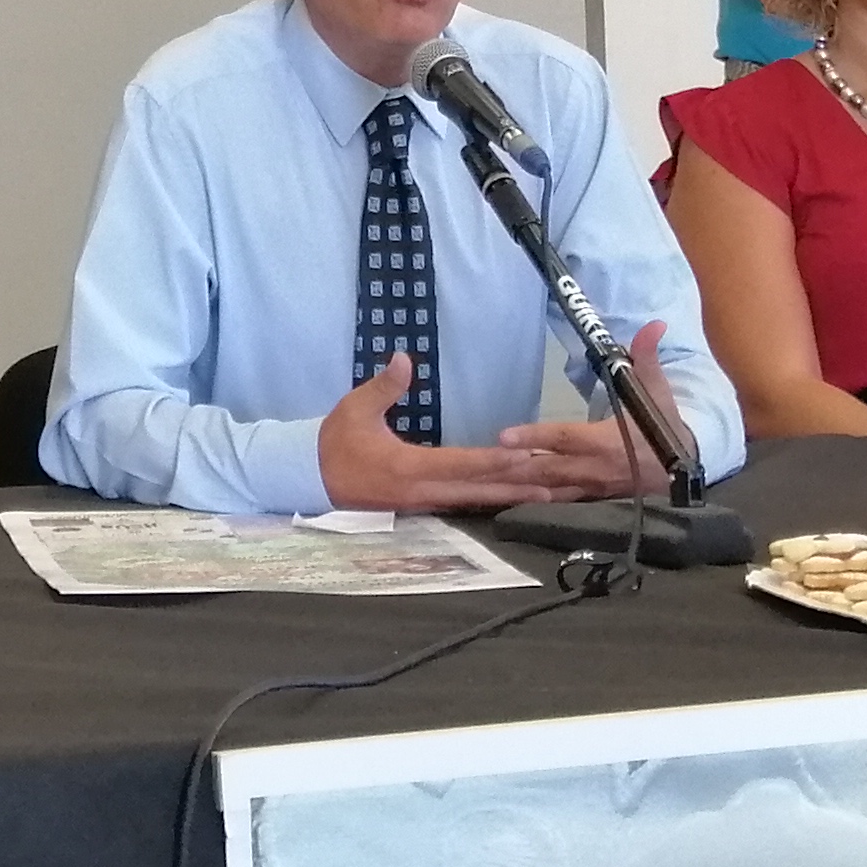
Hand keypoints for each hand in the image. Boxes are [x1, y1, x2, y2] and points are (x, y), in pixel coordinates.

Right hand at [314, 355, 571, 513]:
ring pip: (473, 502)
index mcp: (409, 468)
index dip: (495, 461)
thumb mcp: (354, 409)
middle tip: (556, 484)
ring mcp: (422, 504)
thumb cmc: (334, 443)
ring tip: (546, 494)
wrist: (309, 480)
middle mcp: (422, 492)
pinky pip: (462, 505)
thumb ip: (384, 386)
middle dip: (517, 486)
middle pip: (478, 491)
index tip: (527, 456)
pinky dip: (489, 500)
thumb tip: (404, 359)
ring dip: (509, 496)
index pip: (461, 464)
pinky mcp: (420, 507)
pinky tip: (509, 496)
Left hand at [501, 323, 679, 495]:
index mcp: (606, 441)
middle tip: (480, 463)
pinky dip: (532, 500)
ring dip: (517, 487)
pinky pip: (557, 502)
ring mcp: (591, 488)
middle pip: (547, 469)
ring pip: (548, 490)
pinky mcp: (591, 499)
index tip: (503, 436)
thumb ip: (648, 358)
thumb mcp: (658, 392)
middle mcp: (594, 468)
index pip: (564, 438)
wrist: (685, 469)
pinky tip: (510, 497)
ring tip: (485, 482)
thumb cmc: (665, 427)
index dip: (535, 437)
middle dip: (513, 468)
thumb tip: (654, 325)